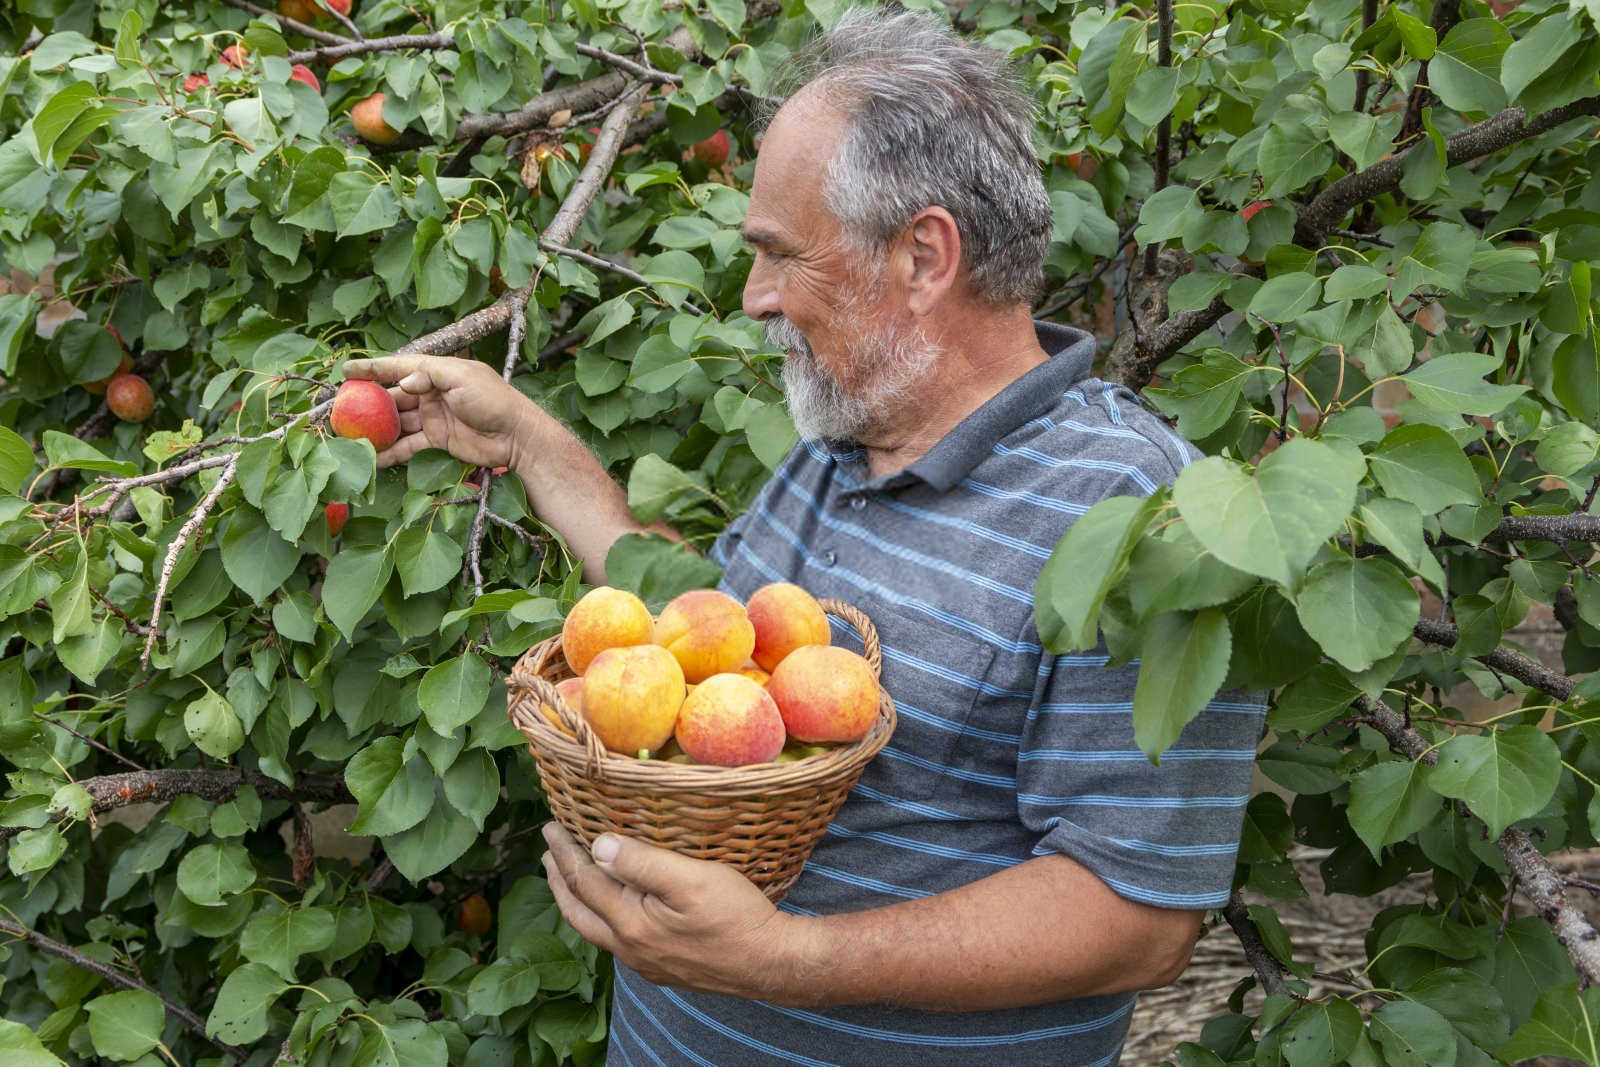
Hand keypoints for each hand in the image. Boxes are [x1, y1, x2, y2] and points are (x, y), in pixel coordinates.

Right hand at [340, 354, 536, 469]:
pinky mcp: (437, 440)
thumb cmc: (493, 400)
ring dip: (376, 429)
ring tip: (350, 437)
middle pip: (393, 397)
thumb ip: (429, 375)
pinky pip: (408, 446)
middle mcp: (432, 394)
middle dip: (369, 403)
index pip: (398, 367)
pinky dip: (391, 452)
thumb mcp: (462, 378)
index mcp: (438, 372)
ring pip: (397, 423)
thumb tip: (402, 383)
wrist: (516, 436)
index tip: (346, 372)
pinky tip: (372, 458)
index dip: (373, 369)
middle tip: (342, 410)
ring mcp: (433, 418)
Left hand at [540, 822, 812, 999]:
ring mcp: (644, 962)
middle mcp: (629, 949)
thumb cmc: (736, 915)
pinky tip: (612, 908)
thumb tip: (598, 845)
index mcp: (630, 924)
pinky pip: (616, 941)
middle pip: (579, 912)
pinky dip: (600, 917)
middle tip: (548, 854)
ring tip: (570, 879)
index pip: (585, 882)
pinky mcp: (661, 968)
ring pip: (595, 930)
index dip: (565, 852)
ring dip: (578, 900)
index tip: (551, 827)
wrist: (769, 962)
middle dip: (559, 880)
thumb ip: (642, 863)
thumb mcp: (691, 879)